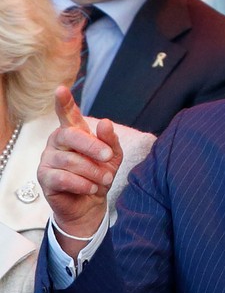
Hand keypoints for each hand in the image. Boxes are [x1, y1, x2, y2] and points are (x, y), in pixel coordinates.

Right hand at [37, 87, 121, 253]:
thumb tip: (105, 123)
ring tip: (104, 179)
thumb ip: (110, 140)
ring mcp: (48, 159)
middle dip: (93, 147)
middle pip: (71, 136)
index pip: (67, 114)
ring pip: (71, 161)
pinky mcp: (44, 177)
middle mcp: (57, 142)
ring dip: (93, 171)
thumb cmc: (99, 175)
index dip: (64, 102)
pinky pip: (63, 178)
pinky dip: (82, 183)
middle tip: (108, 157)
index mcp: (74, 132)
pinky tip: (90, 187)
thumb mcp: (112, 157)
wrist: (91, 203)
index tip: (61, 89)